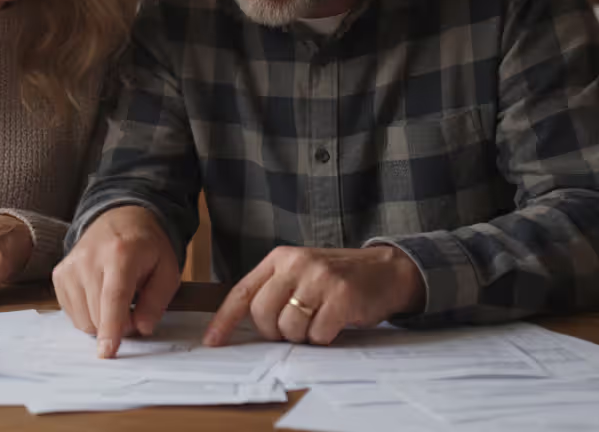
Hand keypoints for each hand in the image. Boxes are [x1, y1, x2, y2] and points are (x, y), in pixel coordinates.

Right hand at [51, 205, 179, 358]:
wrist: (120, 218)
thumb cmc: (146, 247)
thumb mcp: (168, 269)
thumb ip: (157, 301)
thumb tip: (142, 329)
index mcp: (121, 254)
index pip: (113, 296)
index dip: (112, 327)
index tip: (107, 352)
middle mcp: (89, 258)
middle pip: (97, 314)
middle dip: (118, 326)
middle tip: (134, 310)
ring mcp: (70, 266)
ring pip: (83, 319)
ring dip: (102, 322)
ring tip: (117, 300)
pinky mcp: (59, 274)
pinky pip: (72, 313)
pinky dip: (88, 314)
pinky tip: (100, 296)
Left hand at [203, 245, 424, 346]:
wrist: (385, 270)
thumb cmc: (338, 277)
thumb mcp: (301, 272)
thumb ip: (274, 290)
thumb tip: (243, 325)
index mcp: (280, 257)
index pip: (243, 291)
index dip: (224, 319)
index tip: (213, 341)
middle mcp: (296, 263)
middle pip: (262, 314)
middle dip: (275, 332)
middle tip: (293, 329)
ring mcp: (319, 278)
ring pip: (289, 328)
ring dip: (302, 336)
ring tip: (318, 321)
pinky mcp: (341, 296)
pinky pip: (318, 334)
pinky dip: (324, 338)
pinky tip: (335, 323)